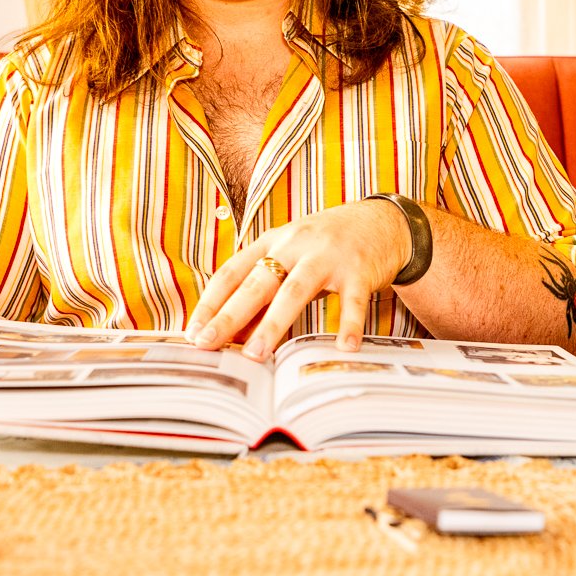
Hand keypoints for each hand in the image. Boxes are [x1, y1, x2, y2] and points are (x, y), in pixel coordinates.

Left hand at [185, 200, 410, 360]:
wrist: (383, 221)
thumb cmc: (327, 244)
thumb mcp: (291, 255)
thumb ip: (264, 288)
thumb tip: (232, 332)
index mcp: (273, 242)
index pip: (232, 272)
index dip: (210, 302)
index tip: (192, 331)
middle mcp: (296, 245)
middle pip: (257, 282)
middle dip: (229, 315)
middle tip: (207, 344)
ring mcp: (328, 257)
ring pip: (295, 291)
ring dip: (273, 324)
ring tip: (256, 354)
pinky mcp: (360, 270)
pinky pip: (353, 301)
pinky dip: (349, 325)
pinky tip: (343, 347)